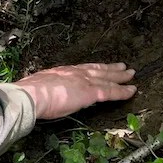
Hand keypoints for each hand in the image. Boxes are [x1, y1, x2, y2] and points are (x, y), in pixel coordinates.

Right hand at [14, 63, 136, 120]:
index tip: (100, 67)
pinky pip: (111, 92)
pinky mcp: (90, 92)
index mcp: (63, 72)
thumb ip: (49, 89)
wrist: (31, 95)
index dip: (94, 68)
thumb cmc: (31, 95)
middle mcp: (75, 73)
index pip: (83, 69)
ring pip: (107, 78)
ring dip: (120, 77)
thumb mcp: (41, 87)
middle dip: (111, 69)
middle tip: (123, 67)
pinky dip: (122, 91)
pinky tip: (132, 91)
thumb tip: (48, 95)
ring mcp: (84, 81)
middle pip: (98, 69)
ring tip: (130, 75)